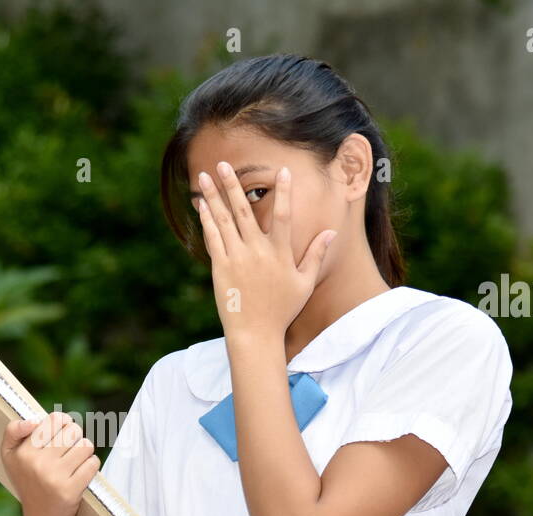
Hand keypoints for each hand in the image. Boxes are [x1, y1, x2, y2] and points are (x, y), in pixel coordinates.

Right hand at [0, 412, 99, 515]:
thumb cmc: (28, 479)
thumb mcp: (9, 455)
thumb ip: (13, 430)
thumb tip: (34, 421)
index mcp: (23, 452)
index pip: (54, 419)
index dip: (63, 422)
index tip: (61, 430)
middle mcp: (37, 464)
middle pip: (73, 430)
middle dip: (74, 436)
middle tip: (68, 448)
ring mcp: (54, 477)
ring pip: (85, 445)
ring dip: (84, 451)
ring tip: (74, 461)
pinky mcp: (70, 490)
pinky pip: (93, 463)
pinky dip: (91, 465)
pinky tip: (81, 473)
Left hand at [196, 162, 335, 341]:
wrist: (255, 334)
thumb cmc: (282, 310)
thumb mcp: (304, 283)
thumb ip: (316, 255)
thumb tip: (331, 232)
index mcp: (280, 253)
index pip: (283, 216)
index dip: (283, 193)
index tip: (281, 171)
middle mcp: (258, 252)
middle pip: (244, 211)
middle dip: (233, 185)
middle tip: (224, 164)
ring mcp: (237, 259)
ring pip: (224, 220)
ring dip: (214, 196)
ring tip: (205, 176)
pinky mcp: (220, 268)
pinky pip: (213, 238)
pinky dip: (207, 220)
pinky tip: (201, 204)